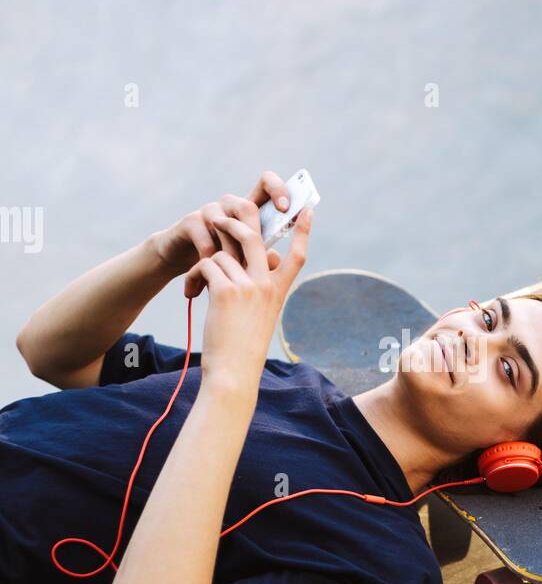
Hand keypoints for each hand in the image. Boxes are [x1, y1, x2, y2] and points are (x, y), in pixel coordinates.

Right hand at [150, 172, 295, 279]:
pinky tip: (212, 279)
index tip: (286, 209)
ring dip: (233, 256)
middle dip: (254, 235)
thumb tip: (277, 259)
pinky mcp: (190, 222)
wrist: (187, 271)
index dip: (278, 190)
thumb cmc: (224, 264)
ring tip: (234, 280)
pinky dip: (212, 263)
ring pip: (228, 227)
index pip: (266, 185)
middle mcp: (229, 205)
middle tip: (255, 262)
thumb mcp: (247, 261)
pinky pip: (207, 241)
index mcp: (249, 211)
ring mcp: (210, 211)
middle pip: (247, 206)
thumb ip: (264, 257)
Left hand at [186, 205, 314, 391]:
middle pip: (254, 236)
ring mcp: (248, 287)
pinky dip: (193, 277)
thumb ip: (256, 291)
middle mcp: (266, 285)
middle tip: (217, 216)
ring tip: (196, 283)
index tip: (309, 209)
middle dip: (234, 220)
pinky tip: (191, 294)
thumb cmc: (242, 349)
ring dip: (203, 262)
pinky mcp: (226, 292)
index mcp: (277, 291)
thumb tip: (241, 266)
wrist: (233, 373)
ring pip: (221, 251)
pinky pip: (206, 265)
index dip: (303, 231)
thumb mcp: (259, 318)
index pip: (297, 255)